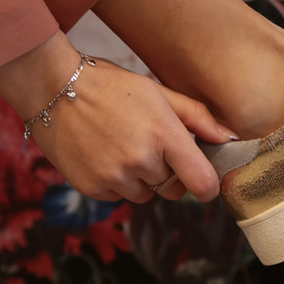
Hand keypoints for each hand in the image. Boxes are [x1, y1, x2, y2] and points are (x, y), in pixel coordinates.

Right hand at [0, 31, 234, 201]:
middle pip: (174, 189)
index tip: (204, 180)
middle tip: (152, 145)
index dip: (207, 185)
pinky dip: (118, 182)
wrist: (54, 89)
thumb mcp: (159, 93)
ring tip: (124, 146)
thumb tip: (229, 138)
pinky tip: (105, 154)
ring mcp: (115, 178)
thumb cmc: (111, 86)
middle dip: (171, 173)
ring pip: (146, 194)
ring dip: (143, 178)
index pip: (202, 182)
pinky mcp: (93, 188)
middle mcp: (141, 161)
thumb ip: (197, 118)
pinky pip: (119, 196)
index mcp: (164, 135)